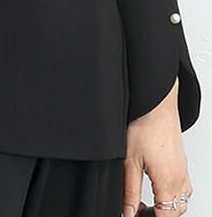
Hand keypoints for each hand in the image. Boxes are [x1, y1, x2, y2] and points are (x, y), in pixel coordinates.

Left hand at [123, 77, 193, 216]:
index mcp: (169, 182)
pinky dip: (172, 194)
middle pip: (176, 212)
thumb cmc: (143, 127)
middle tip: (138, 210)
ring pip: (181, 201)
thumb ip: (130, 191)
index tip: (137, 216)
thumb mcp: (129, 161)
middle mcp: (180, 180)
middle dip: (160, 215)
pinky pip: (183, 188)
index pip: (166, 216)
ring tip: (146, 203)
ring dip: (167, 206)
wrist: (156, 106)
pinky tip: (158, 187)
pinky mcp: (182, 163)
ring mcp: (183, 171)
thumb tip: (128, 212)